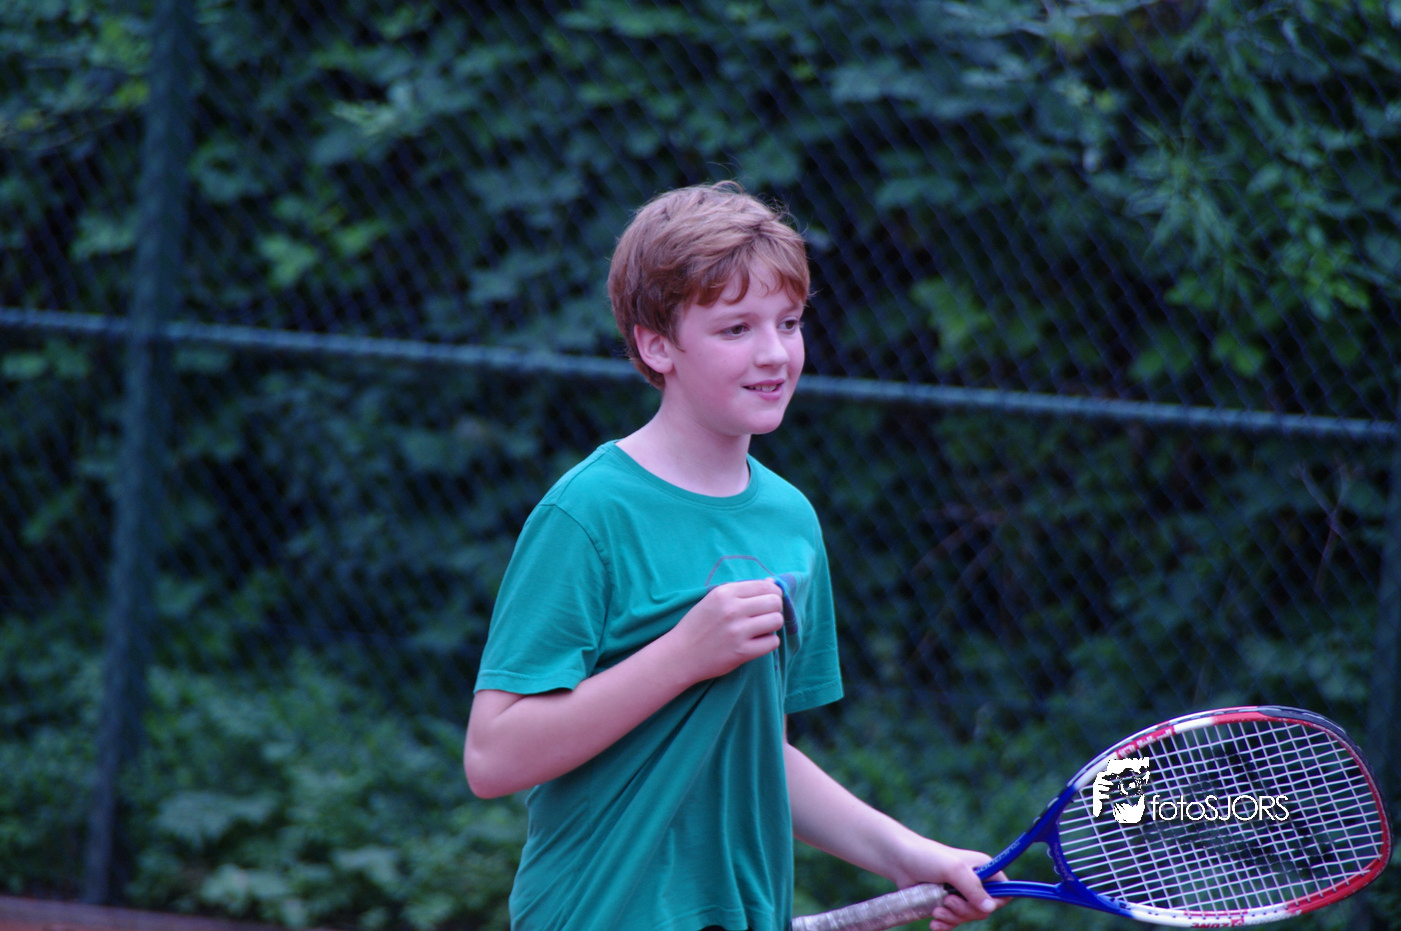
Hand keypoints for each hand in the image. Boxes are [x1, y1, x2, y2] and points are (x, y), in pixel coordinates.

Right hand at [666, 579, 784, 682]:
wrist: (680, 655)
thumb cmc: (697, 625)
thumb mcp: (713, 600)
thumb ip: (741, 591)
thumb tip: (772, 583)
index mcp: (724, 593)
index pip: (765, 586)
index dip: (773, 592)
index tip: (769, 600)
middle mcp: (732, 609)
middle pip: (775, 602)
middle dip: (775, 608)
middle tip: (764, 616)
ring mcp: (737, 631)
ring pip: (776, 620)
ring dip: (773, 625)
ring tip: (761, 629)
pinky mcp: (742, 652)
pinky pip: (772, 642)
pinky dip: (768, 642)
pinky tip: (757, 642)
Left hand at [895, 840, 1006, 930]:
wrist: (899, 860)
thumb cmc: (927, 858)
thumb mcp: (953, 870)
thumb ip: (973, 889)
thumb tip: (990, 908)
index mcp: (983, 868)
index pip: (1004, 892)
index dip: (995, 902)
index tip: (978, 904)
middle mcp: (974, 882)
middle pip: (983, 910)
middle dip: (965, 911)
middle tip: (947, 902)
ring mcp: (959, 894)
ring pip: (967, 918)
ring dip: (952, 918)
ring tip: (936, 911)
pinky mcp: (945, 904)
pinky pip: (952, 922)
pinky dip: (944, 925)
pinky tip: (934, 923)